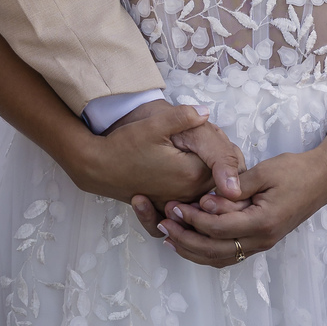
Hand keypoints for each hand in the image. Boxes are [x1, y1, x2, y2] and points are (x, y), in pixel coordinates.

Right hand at [69, 100, 243, 210]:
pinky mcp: (167, 210)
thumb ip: (184, 117)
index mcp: (192, 175)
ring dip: (213, 187)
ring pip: (209, 199)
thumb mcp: (154, 125)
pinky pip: (191, 213)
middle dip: (224, 169)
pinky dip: (197, 204)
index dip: (228, 152)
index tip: (220, 140)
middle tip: (215, 148)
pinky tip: (191, 190)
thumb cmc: (124, 146)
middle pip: (223, 185)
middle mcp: (188, 196)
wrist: (97, 166)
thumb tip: (206, 112)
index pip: (229, 166)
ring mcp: (178, 206)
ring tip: (203, 168)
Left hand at [155, 149, 326, 266]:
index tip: (172, 206)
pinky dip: (208, 252)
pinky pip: (230, 255)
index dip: (192, 219)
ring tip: (169, 237)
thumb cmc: (293, 170)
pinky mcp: (261, 241)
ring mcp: (263, 244)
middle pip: (215, 250)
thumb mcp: (263, 172)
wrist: (321, 180)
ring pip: (221, 258)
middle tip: (162, 224)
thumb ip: (234, 188)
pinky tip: (191, 243)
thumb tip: (207, 202)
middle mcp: (262, 239)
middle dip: (185, 239)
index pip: (218, 228)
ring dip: (193, 250)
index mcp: (263, 221)